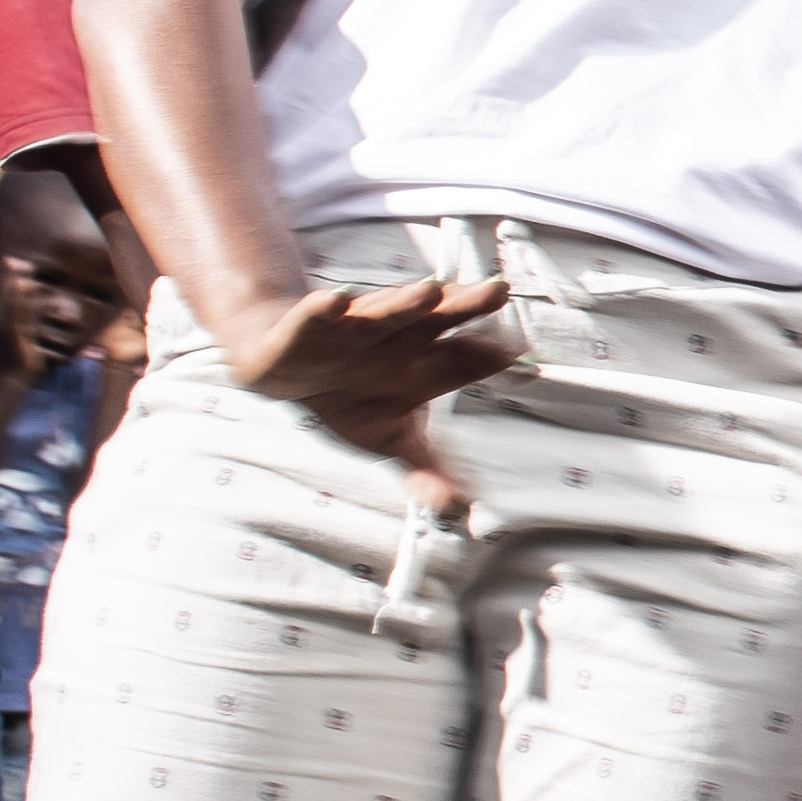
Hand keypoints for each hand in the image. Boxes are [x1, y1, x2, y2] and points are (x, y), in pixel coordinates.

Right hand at [220, 273, 524, 499]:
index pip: (465, 357)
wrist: (286, 371)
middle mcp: (397, 337)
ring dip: (406, 302)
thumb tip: (459, 509)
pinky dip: (324, 309)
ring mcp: (353, 328)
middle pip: (438, 318)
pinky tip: (338, 300)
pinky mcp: (305, 329)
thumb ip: (426, 469)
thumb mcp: (392, 438)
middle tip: (497, 291)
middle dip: (466, 304)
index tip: (516, 353)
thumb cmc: (351, 397)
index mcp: (423, 362)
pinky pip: (314, 317)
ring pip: (384, 312)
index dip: (489, 354)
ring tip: (431, 291)